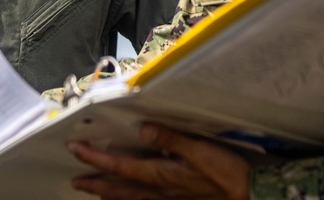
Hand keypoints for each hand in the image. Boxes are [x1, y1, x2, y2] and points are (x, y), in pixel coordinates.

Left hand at [69, 124, 249, 199]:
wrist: (248, 195)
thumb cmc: (225, 174)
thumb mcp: (199, 151)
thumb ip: (170, 139)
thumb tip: (144, 129)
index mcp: (160, 175)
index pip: (120, 166)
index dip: (95, 158)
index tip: (76, 149)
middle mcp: (158, 190)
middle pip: (118, 188)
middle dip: (96, 182)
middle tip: (75, 180)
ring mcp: (166, 198)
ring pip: (129, 198)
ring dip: (109, 193)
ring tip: (93, 190)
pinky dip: (130, 199)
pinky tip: (129, 198)